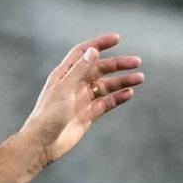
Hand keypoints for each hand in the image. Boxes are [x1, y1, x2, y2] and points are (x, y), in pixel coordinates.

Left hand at [20, 33, 142, 164]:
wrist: (43, 143)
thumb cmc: (47, 115)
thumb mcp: (64, 89)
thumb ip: (79, 70)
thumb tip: (93, 51)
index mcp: (65, 74)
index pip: (84, 52)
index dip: (99, 44)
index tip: (117, 39)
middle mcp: (75, 84)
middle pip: (99, 68)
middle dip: (118, 64)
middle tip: (137, 62)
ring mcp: (82, 99)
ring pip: (106, 86)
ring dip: (122, 81)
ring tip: (139, 78)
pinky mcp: (88, 114)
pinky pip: (106, 102)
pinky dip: (118, 97)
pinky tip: (129, 93)